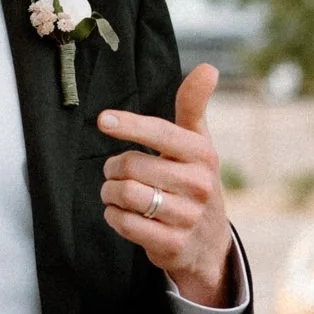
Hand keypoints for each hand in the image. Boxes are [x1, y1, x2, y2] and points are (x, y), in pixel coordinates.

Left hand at [97, 64, 232, 302]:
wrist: (210, 243)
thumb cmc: (193, 181)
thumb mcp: (198, 144)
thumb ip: (193, 106)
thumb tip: (208, 68)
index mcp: (202, 154)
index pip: (161, 133)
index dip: (130, 125)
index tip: (103, 120)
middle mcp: (199, 185)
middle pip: (132, 165)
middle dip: (113, 168)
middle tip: (116, 172)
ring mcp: (187, 217)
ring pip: (125, 194)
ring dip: (110, 192)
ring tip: (117, 193)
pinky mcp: (173, 244)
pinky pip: (124, 223)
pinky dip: (114, 216)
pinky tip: (121, 214)